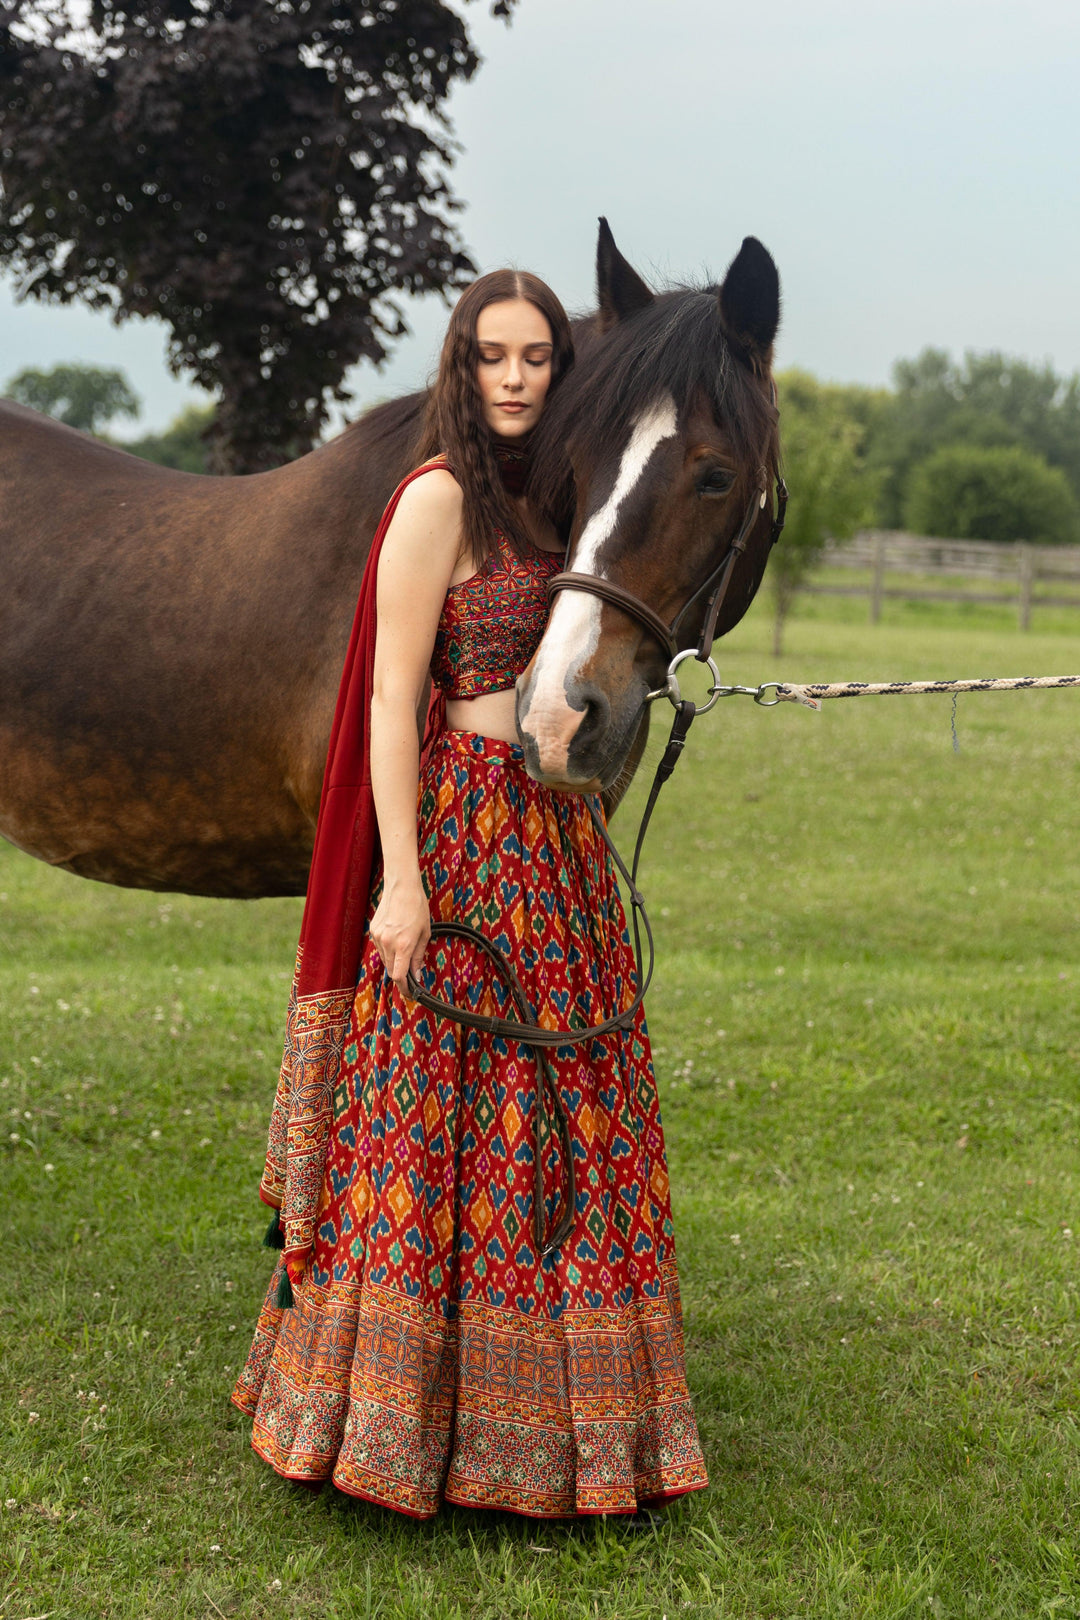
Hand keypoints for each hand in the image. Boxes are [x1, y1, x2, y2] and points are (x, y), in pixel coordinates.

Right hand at [369, 873, 429, 998]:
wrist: (402, 887)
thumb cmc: (417, 908)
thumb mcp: (425, 933)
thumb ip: (419, 956)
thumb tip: (417, 974)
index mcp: (403, 945)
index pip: (399, 976)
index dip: (404, 988)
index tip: (409, 993)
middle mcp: (388, 943)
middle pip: (391, 969)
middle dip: (400, 974)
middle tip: (411, 973)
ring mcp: (378, 937)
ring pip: (385, 959)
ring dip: (394, 961)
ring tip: (405, 948)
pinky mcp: (373, 930)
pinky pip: (380, 947)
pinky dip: (388, 949)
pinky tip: (397, 937)